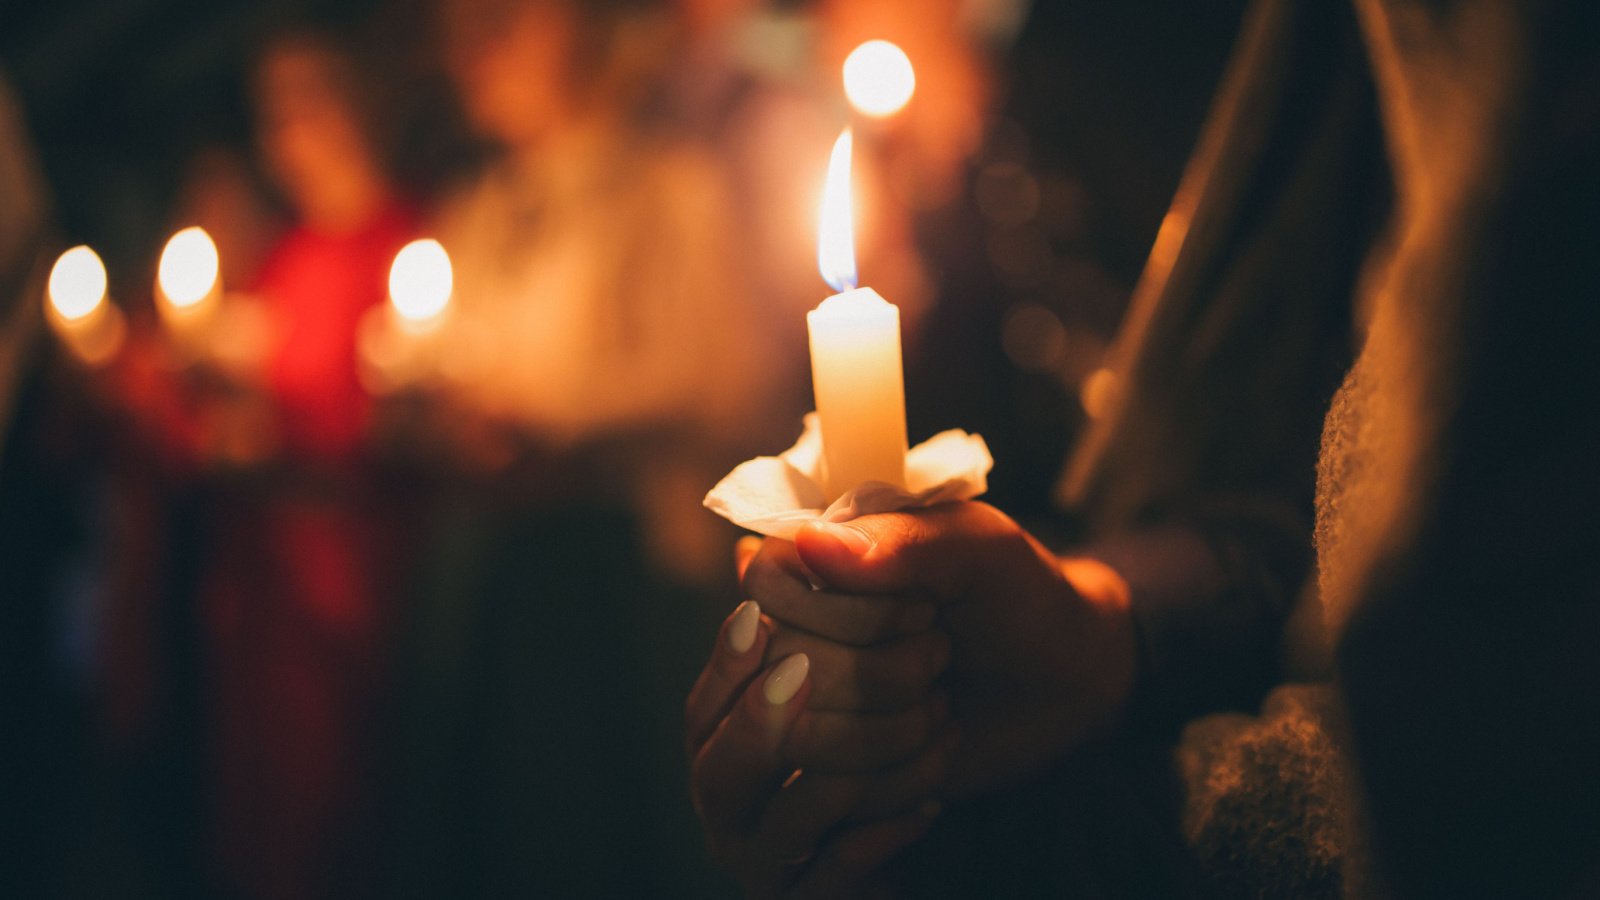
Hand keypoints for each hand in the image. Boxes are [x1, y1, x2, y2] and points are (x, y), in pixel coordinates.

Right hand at [764, 501, 1137, 798]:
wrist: (1063, 683)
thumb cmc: (1020, 598)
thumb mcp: (980, 550)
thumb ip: (901, 540)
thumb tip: (810, 542)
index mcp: (810, 558)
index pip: (767, 587)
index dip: (850, 612)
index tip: (925, 609)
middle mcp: (786, 630)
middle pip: (786, 671)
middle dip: (887, 676)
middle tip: (942, 655)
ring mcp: (799, 708)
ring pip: (801, 744)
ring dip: (896, 733)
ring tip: (941, 705)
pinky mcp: (824, 775)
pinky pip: (824, 802)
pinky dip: (902, 782)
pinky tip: (938, 752)